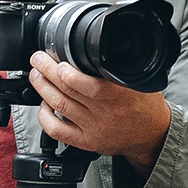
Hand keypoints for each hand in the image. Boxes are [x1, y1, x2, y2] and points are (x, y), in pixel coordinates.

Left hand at [28, 52, 170, 174]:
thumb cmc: (145, 105)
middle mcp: (105, 113)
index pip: (91, 86)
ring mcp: (93, 129)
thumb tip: (99, 45)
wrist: (151, 135)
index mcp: (120, 96)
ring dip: (43, 88)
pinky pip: (57, 131)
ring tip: (36, 74)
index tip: (59, 62)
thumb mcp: (140, 81)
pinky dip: (44, 116)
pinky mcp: (85, 141)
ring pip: (60, 106)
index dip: (69, 74)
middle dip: (48, 72)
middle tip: (39, 59)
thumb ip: (120, 67)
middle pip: (69, 91)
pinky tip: (43, 103)